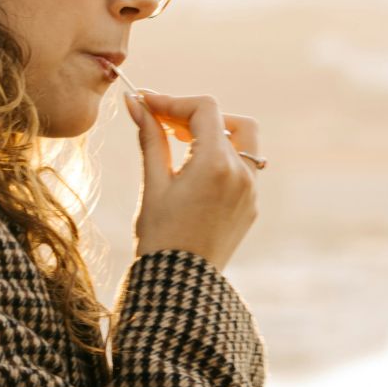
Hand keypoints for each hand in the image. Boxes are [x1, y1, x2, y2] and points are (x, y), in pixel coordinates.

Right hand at [125, 91, 259, 269]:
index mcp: (217, 163)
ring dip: (216, 136)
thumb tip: (136, 102)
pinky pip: (244, 169)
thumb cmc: (160, 236)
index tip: (148, 105)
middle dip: (199, 117)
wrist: (180, 284)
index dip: (174, 102)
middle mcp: (242, 173)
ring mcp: (251, 191)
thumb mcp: (154, 183)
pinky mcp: (251, 206)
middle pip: (230, 121)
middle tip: (168, 126)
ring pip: (243, 143)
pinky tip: (195, 174)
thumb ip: (151, 137)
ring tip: (182, 148)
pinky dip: (223, 160)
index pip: (204, 109)